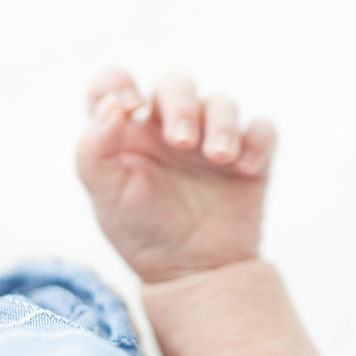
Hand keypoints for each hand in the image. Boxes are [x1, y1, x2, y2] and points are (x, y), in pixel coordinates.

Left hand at [76, 68, 277, 283]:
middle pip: (176, 83)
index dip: (119, 81)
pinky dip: (257, 140)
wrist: (195, 273)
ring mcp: (212, 138)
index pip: (114, 82)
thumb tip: (113, 106)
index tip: (131, 106)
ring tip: (220, 158)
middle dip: (181, 105)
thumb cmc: (143, 234)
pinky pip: (261, 129)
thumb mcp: (106, 197)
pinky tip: (245, 167)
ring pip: (222, 102)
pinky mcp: (249, 155)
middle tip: (183, 142)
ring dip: (223, 123)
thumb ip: (93, 150)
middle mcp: (169, 126)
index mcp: (128, 130)